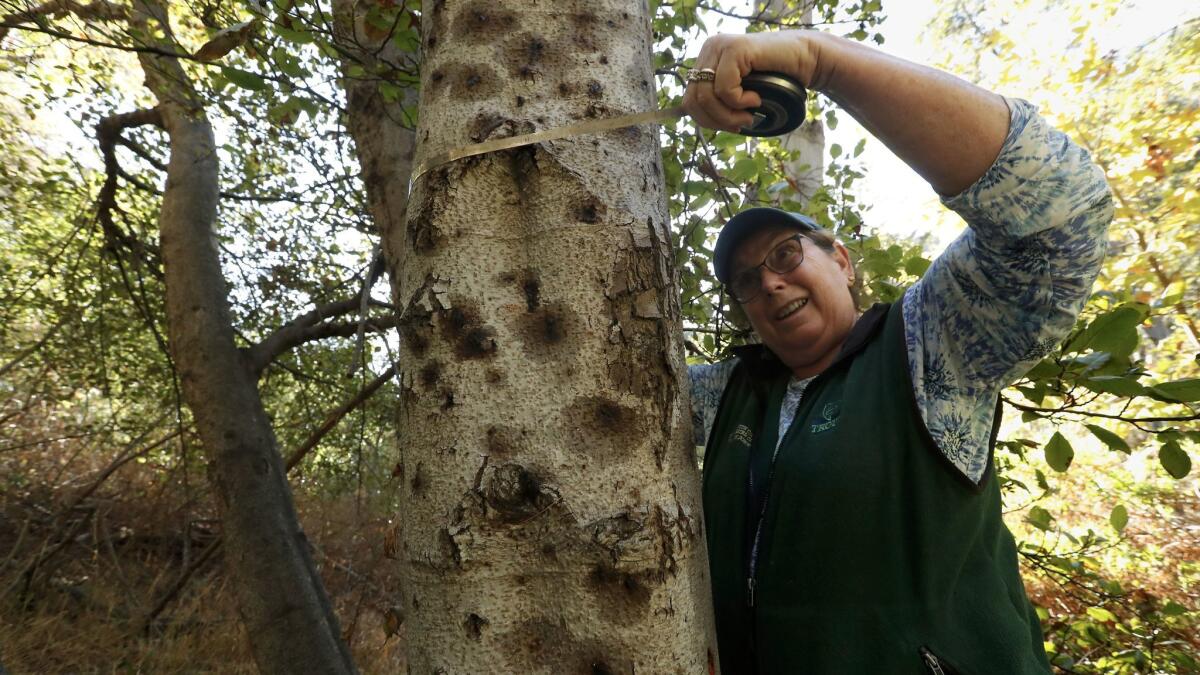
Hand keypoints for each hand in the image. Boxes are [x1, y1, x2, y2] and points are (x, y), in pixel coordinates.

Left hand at [682, 31, 821, 132]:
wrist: (805, 59)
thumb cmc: (774, 79)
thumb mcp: (737, 93)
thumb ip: (715, 101)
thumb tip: (688, 117)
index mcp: (705, 60)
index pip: (688, 101)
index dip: (707, 121)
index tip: (732, 126)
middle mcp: (709, 49)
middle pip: (694, 100)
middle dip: (717, 121)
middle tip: (742, 124)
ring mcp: (720, 47)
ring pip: (706, 97)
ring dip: (728, 115)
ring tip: (749, 115)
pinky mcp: (735, 48)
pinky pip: (724, 88)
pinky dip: (740, 102)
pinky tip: (756, 99)